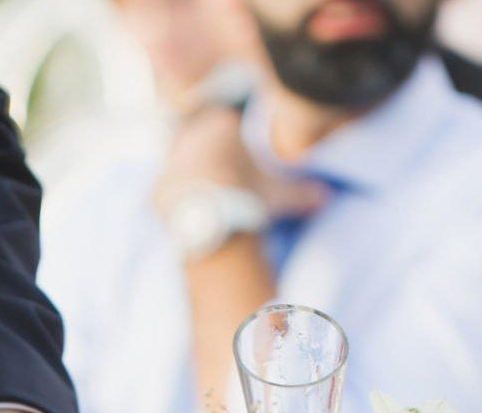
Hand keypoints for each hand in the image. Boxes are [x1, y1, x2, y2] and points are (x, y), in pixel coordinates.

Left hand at [152, 105, 324, 224]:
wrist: (210, 218)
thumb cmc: (248, 196)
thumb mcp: (279, 195)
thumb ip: (302, 193)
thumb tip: (325, 197)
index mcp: (220, 127)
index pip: (225, 124)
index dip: (232, 141)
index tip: (239, 160)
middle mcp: (190, 138)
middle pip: (197, 140)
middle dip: (208, 158)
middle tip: (223, 181)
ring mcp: (169, 163)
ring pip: (178, 165)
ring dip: (190, 179)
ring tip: (208, 200)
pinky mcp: (156, 190)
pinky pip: (165, 194)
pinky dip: (176, 205)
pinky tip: (191, 217)